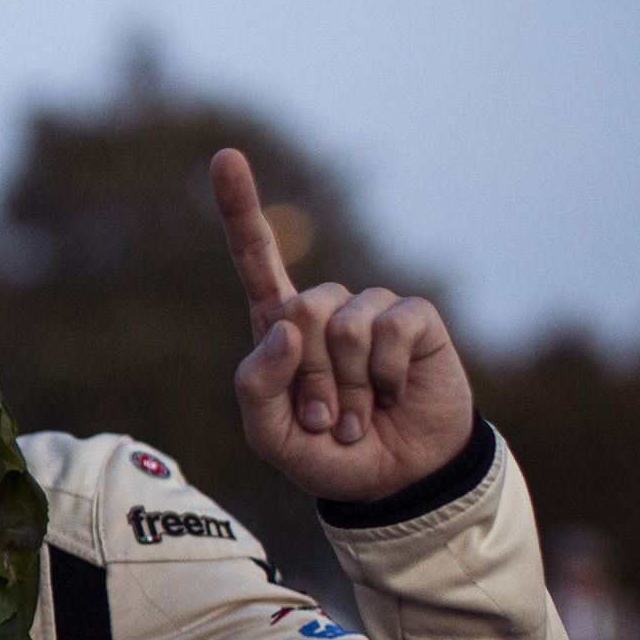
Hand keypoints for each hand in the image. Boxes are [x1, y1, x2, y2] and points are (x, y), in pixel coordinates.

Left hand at [216, 149, 473, 503]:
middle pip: (299, 309)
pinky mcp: (414, 319)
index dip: (240, 207)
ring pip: (344, 324)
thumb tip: (285, 324)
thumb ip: (256, 385)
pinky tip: (394, 394)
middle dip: (307, 377)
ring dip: (348, 385)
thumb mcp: (269, 435)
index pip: (256, 256)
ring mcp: (372, 309)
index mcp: (278, 326)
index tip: (225, 157)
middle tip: (323, 417)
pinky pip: (390, 327)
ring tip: (356, 415)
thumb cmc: (326, 454)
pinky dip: (385, 373)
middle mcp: (325, 309)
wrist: (395, 482)